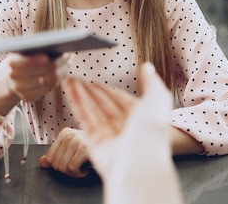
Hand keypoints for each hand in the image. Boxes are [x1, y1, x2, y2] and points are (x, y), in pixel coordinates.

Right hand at [0, 52, 70, 102]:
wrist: (6, 79)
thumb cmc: (19, 59)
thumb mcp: (21, 51)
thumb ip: (33, 47)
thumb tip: (54, 42)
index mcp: (12, 63)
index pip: (30, 62)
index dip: (44, 59)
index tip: (59, 52)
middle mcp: (15, 78)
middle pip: (44, 72)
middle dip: (59, 63)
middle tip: (69, 55)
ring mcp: (21, 90)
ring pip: (49, 81)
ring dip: (62, 71)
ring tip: (69, 62)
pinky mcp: (29, 97)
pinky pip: (48, 88)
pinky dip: (58, 79)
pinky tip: (64, 71)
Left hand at [38, 127, 90, 177]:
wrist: (111, 145)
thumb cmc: (91, 149)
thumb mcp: (72, 149)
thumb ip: (56, 154)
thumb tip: (42, 163)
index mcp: (64, 133)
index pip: (49, 157)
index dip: (57, 166)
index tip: (68, 165)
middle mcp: (70, 135)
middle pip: (55, 164)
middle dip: (66, 171)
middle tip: (76, 168)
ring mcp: (77, 141)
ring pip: (63, 167)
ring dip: (73, 173)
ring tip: (81, 168)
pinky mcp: (85, 148)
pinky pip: (73, 168)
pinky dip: (79, 174)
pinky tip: (85, 169)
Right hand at [63, 62, 182, 203]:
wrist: (139, 160)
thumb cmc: (151, 131)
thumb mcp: (157, 98)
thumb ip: (151, 81)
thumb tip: (147, 67)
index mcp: (141, 118)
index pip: (121, 99)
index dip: (107, 89)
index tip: (95, 81)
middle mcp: (125, 127)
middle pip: (104, 104)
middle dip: (90, 91)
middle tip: (77, 79)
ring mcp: (110, 135)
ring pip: (93, 110)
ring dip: (81, 94)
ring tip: (70, 80)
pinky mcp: (96, 142)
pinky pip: (85, 119)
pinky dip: (77, 103)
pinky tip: (71, 91)